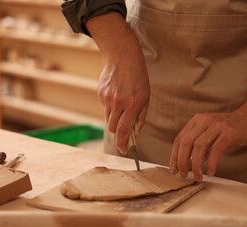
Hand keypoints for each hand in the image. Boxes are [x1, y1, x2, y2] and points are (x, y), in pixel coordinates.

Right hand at [86, 12, 149, 153]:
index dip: (122, 143)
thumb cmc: (138, 77)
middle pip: (113, 128)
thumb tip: (135, 134)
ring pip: (108, 119)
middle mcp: (118, 103)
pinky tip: (117, 95)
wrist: (123, 57)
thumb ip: (141, 117)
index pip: (123, 131)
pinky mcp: (100, 93)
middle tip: (123, 134)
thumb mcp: (146, 97)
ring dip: (115, 120)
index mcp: (133, 104)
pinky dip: (111, 107)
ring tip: (123, 108)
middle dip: (118, 134)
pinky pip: (105, 108)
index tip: (123, 150)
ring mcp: (107, 98)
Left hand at [169, 110, 246, 180]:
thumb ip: (199, 145)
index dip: (174, 156)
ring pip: (198, 146)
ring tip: (197, 177)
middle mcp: (204, 120)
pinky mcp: (229, 132)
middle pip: (186, 142)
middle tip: (183, 175)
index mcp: (197, 120)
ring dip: (195, 165)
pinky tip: (211, 172)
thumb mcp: (210, 133)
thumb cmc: (229, 130)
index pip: (179, 139)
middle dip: (182, 161)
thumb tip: (186, 164)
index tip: (174, 169)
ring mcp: (217, 125)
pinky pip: (216, 149)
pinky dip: (211, 163)